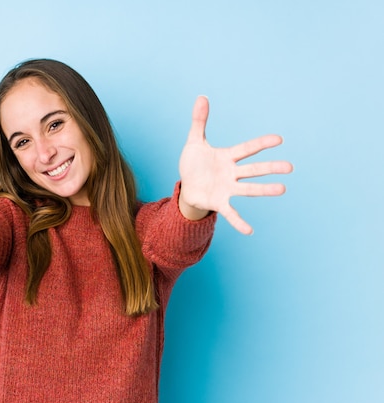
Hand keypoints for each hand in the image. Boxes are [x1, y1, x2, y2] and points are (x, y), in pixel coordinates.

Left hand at [178, 96, 292, 234]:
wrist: (186, 187)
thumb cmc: (194, 164)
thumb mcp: (194, 141)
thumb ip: (199, 121)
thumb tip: (201, 97)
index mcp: (227, 157)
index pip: (247, 149)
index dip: (261, 144)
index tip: (279, 139)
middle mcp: (231, 173)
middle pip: (252, 169)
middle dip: (270, 168)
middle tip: (290, 167)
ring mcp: (227, 189)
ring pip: (248, 189)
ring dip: (264, 190)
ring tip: (282, 190)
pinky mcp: (219, 202)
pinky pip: (231, 213)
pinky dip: (239, 222)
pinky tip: (250, 231)